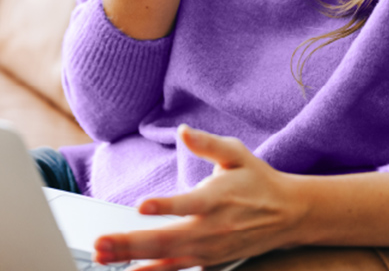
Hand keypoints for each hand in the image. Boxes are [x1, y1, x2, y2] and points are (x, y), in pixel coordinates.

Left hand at [93, 125, 305, 269]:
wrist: (288, 214)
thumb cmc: (257, 180)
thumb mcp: (237, 153)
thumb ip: (208, 143)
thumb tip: (184, 131)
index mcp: (217, 198)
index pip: (188, 204)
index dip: (165, 206)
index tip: (142, 205)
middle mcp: (211, 228)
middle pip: (168, 239)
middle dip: (131, 243)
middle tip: (101, 243)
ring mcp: (209, 249)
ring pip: (167, 258)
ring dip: (134, 259)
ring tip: (104, 257)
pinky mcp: (209, 260)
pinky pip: (177, 270)